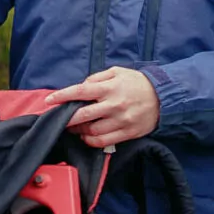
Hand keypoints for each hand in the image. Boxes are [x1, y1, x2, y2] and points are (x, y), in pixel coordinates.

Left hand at [44, 66, 160, 147]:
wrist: (164, 97)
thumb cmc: (137, 82)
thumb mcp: (117, 72)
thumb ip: (97, 78)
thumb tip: (81, 87)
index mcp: (110, 87)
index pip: (80, 92)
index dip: (62, 96)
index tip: (49, 101)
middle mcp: (114, 104)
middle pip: (83, 115)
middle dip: (66, 119)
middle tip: (59, 120)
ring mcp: (121, 120)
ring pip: (92, 131)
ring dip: (78, 130)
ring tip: (74, 127)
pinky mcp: (127, 133)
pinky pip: (103, 141)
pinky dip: (90, 141)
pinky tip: (86, 136)